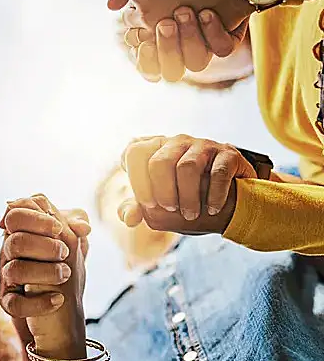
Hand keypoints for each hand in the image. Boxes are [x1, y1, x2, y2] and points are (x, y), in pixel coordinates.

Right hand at [0, 195, 90, 354]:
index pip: (16, 214)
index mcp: (21, 232)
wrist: (62, 309)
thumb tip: (83, 226)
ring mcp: (7, 278)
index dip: (37, 219)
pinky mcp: (8, 303)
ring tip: (66, 274)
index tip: (59, 228)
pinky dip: (38, 303)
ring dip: (44, 272)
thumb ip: (76, 224)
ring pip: (14, 270)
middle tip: (65, 252)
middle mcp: (9, 253)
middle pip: (15, 241)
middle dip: (43, 245)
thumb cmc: (62, 264)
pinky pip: (14, 304)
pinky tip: (58, 300)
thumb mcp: (72, 240)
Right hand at [121, 7, 248, 82]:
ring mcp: (203, 44)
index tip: (144, 41)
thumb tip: (111, 5)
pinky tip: (207, 13)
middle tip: (166, 22)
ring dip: (189, 40)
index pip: (147, 65)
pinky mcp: (225, 36)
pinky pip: (222, 48)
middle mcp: (180, 47)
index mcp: (154, 40)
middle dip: (167, 48)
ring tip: (186, 11)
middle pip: (170, 70)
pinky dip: (213, 34)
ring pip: (196, 63)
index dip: (145, 58)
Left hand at [121, 135, 256, 230]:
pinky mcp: (228, 154)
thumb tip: (128, 217)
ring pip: (187, 167)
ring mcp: (203, 146)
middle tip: (171, 210)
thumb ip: (139, 209)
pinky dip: (214, 196)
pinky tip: (212, 210)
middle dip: (163, 192)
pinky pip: (218, 173)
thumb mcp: (159, 208)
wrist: (232, 202)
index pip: (134, 152)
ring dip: (188, 197)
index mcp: (155, 150)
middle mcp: (177, 143)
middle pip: (159, 162)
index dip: (137, 181)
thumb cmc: (187, 201)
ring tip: (190, 214)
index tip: (148, 204)